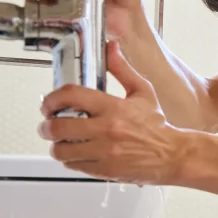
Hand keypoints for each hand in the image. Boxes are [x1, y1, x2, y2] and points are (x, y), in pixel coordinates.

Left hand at [37, 42, 184, 184]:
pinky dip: (69, 159)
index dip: (52, 98)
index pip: (71, 96)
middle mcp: (106, 129)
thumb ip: (122, 69)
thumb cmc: (157, 125)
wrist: (172, 155)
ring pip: (61, 150)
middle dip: (45, 125)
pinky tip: (75, 152)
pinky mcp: (104, 170)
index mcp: (113, 107)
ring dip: (55, 144)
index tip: (48, 103)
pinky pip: (73, 165)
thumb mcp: (142, 91)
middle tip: (47, 124)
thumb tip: (110, 48)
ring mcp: (104, 152)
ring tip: (60, 141)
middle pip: (58, 126)